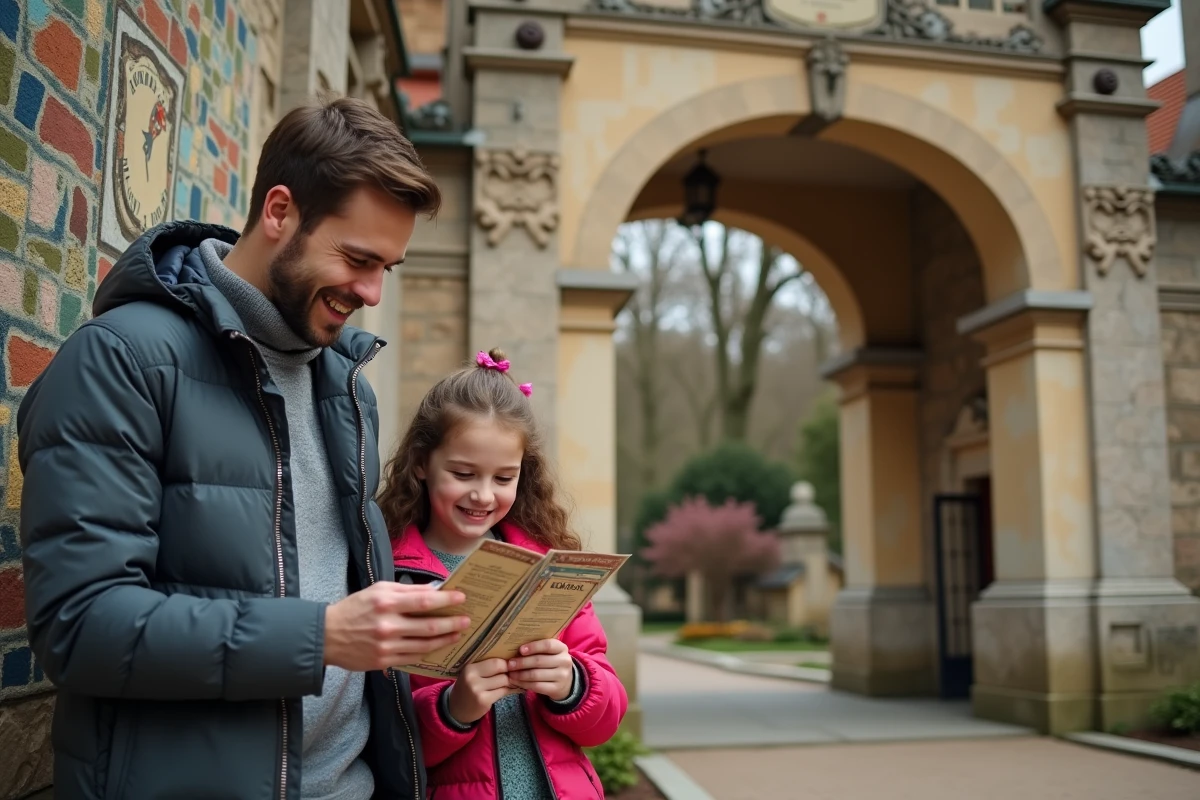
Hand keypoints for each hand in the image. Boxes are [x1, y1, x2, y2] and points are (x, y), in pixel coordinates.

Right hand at [324, 582, 470, 671]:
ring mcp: (386, 646)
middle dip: (452, 623)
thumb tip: (432, 590)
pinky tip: (438, 646)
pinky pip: (413, 657)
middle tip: (466, 620)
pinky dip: (428, 652)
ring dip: (445, 640)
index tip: (461, 598)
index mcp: (387, 603)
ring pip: (424, 645)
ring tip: (457, 634)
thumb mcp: (378, 590)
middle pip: (429, 626)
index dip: (446, 600)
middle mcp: (388, 625)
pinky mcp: (384, 661)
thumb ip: (406, 590)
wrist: (327, 635)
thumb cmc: (355, 608)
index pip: (424, 601)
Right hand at [448, 659, 519, 723]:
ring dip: (509, 682)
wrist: (456, 709)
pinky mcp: (484, 701)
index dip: (506, 663)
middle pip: (501, 670)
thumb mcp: (472, 674)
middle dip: (509, 672)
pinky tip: (505, 691)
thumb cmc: (467, 688)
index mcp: (469, 668)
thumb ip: (486, 666)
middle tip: (511, 674)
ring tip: (507, 683)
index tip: (511, 665)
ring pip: (504, 681)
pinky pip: (503, 692)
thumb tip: (511, 661)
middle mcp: (472, 678)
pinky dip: (507, 691)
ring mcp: (477, 691)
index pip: (495, 661)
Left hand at [507, 639, 573, 701]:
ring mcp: (562, 676)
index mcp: (562, 648)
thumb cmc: (552, 663)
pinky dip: (524, 684)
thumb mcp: (550, 653)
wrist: (566, 682)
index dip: (533, 647)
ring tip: (510, 673)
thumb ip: (538, 648)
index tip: (520, 650)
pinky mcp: (556, 689)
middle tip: (509, 664)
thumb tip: (515, 645)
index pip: (548, 645)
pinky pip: (536, 686)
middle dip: (522, 662)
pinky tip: (516, 681)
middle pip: (539, 661)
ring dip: (520, 674)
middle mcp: (564, 662)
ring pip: (536, 675)